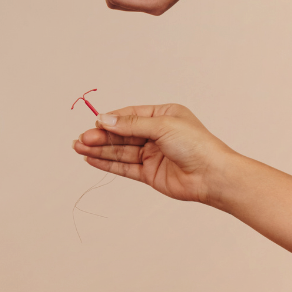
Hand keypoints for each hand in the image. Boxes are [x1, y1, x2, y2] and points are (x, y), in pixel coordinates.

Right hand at [72, 104, 238, 205]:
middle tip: (81, 139)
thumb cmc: (196, 145)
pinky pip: (124, 166)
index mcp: (163, 116)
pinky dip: (107, 162)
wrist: (213, 176)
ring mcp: (152, 154)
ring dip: (99, 149)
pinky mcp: (149, 173)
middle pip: (122, 134)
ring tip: (78, 147)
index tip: (95, 123)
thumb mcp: (162, 126)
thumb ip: (131, 125)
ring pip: (120, 150)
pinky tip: (91, 159)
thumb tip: (104, 120)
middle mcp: (156, 134)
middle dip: (101, 136)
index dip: (111, 120)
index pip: (129, 115)